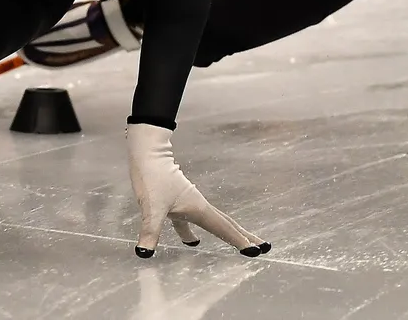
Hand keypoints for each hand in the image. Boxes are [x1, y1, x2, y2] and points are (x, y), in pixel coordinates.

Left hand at [126, 123, 268, 257]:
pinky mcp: (176, 201)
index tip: (257, 252)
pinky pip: (191, 222)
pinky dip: (192, 232)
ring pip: (212, 222)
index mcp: (198, 208)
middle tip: (263, 247)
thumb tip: (144, 253)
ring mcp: (189, 203)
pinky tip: (190, 242)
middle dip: (244, 236)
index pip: (224, 229)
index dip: (240, 241)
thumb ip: (150, 232)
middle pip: (227, 224)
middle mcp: (198, 205)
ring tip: (237, 243)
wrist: (147, 153)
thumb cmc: (152, 177)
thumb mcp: (151, 208)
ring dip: (226, 233)